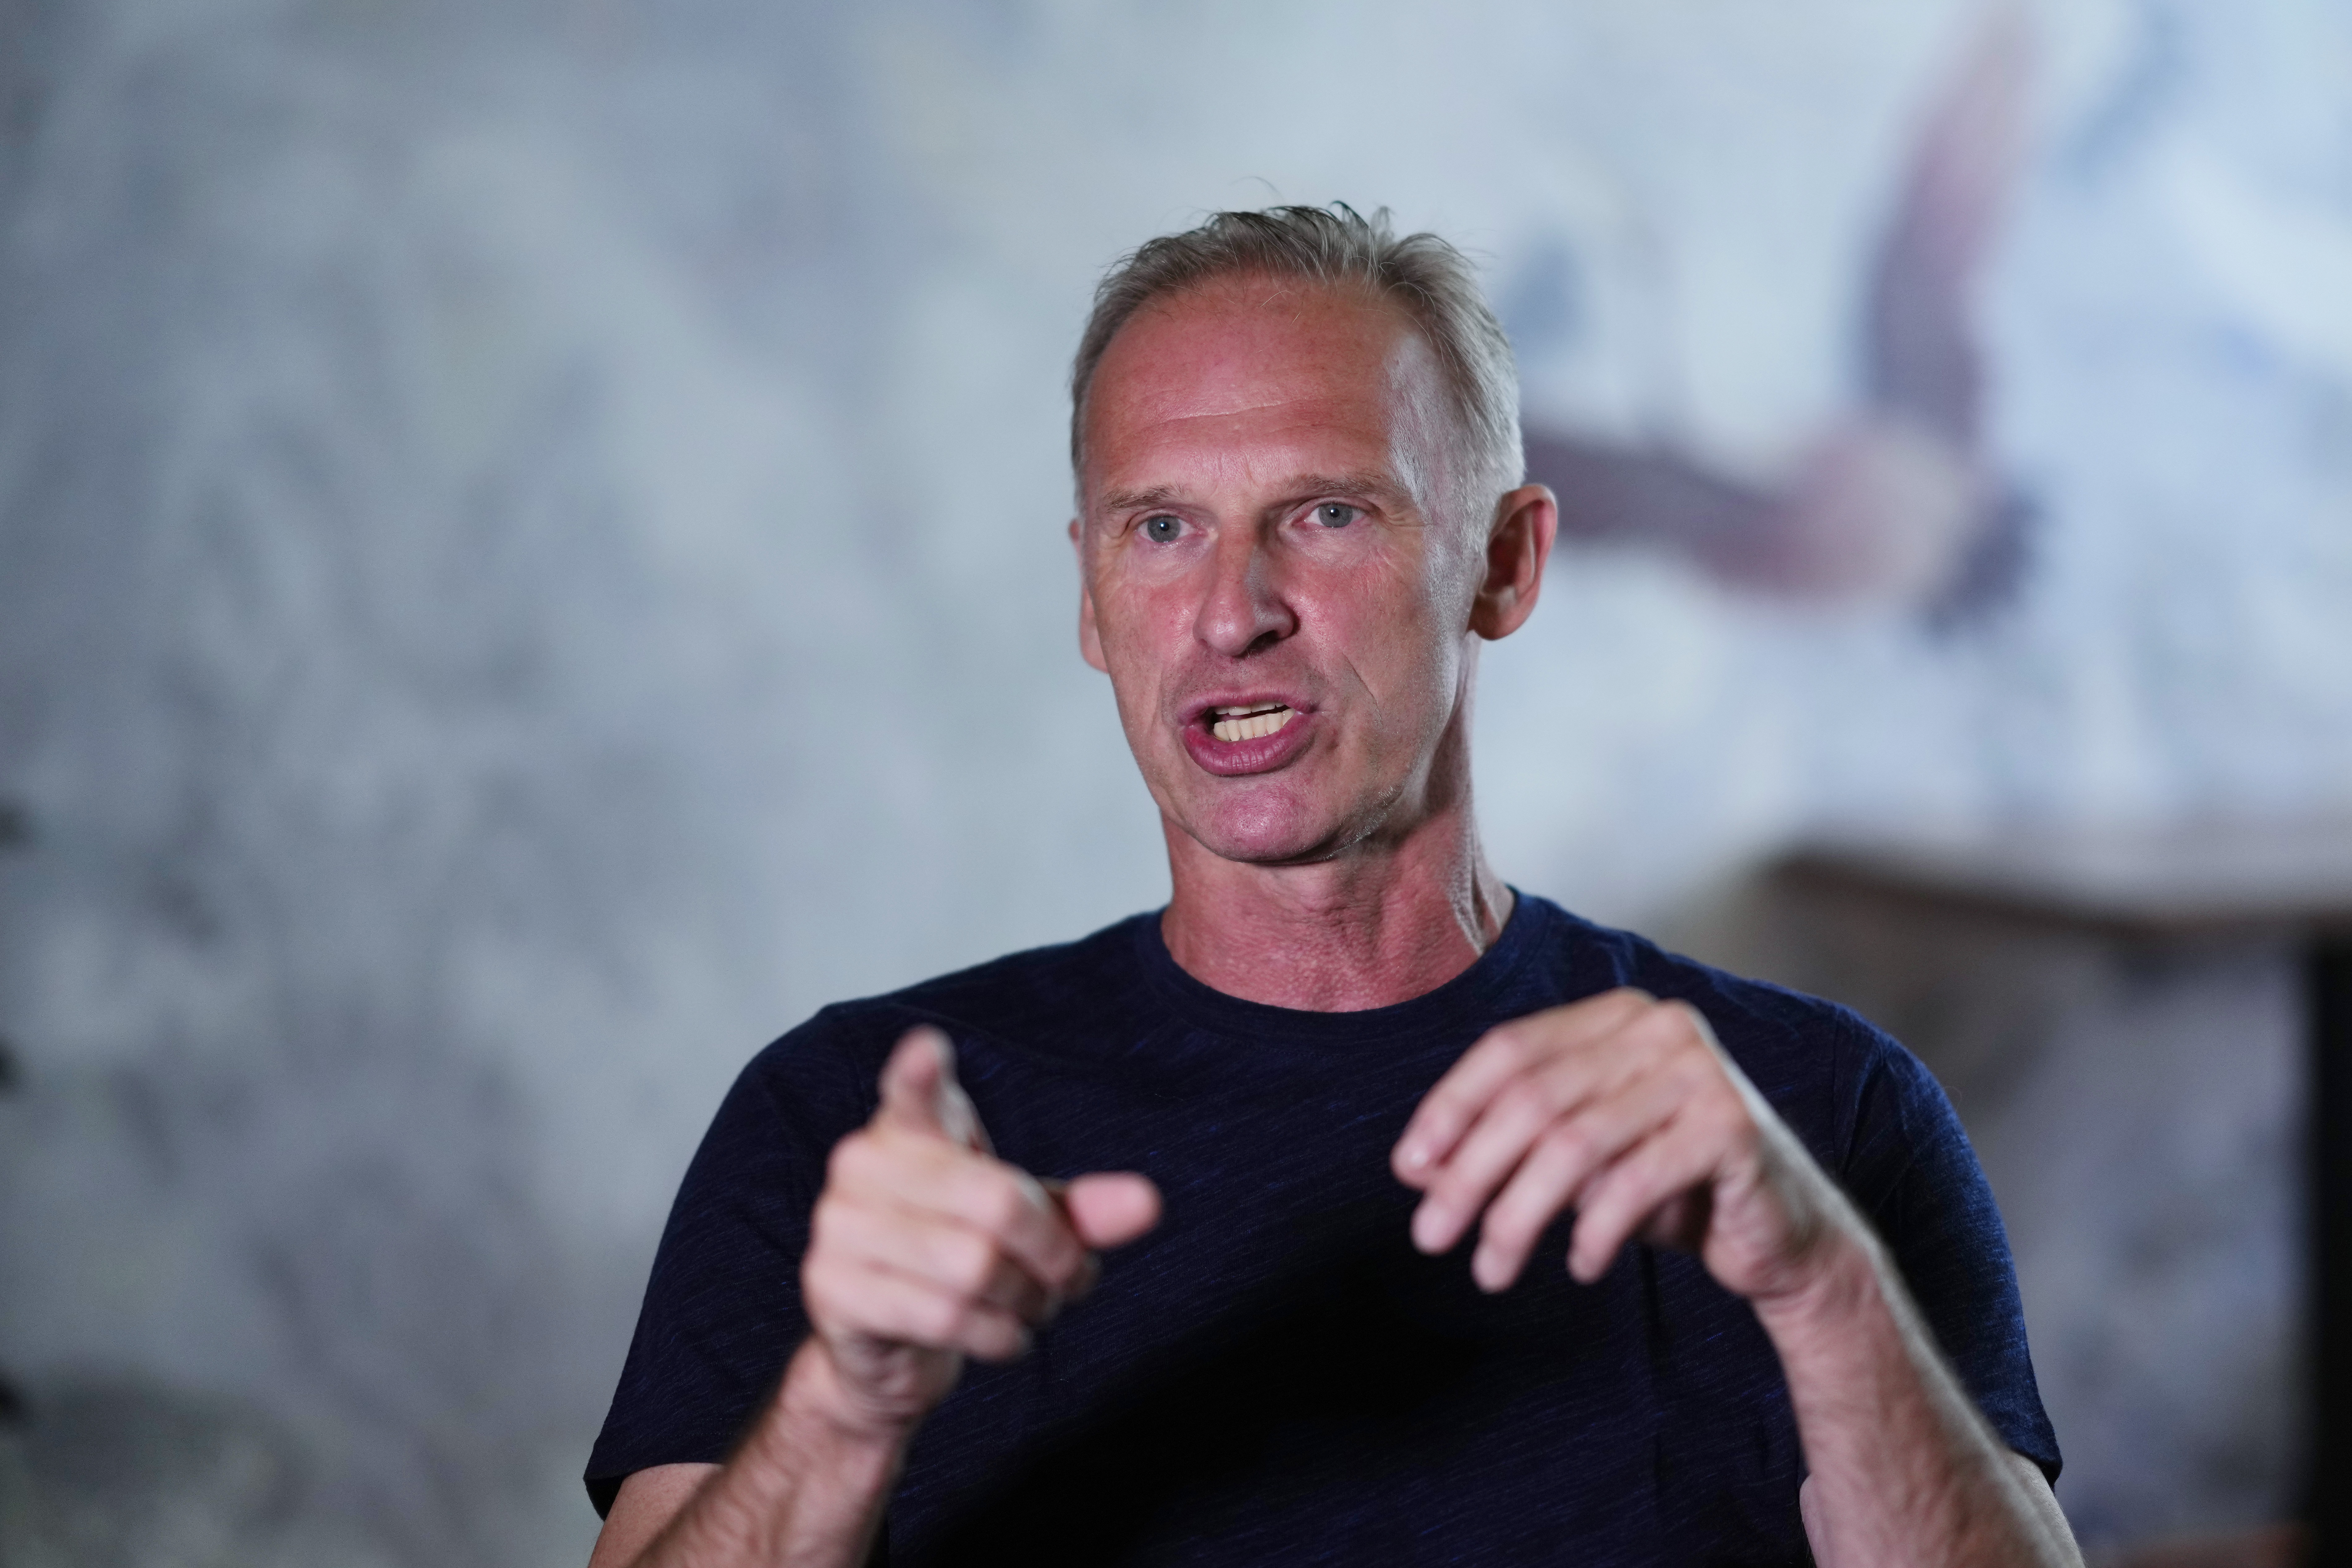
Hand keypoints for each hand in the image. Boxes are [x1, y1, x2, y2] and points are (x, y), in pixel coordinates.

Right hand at [800, 1027, 1160, 1435]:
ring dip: (1028, 1300)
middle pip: (997, 1203)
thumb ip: (1081, 1210)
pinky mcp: (832, 1289)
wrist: (884, 1344)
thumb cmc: (959, 1258)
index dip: (921, 1074)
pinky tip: (1000, 1334)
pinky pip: (946, 1316)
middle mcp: (863, 1165)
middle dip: (1053, 1253)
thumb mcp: (1027, 1224)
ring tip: (1031, 1306)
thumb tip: (1148, 1203)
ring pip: (975, 1267)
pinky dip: (998, 1336)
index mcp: (910, 1128)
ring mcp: (839, 1226)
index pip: (914, 1092)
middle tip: (1068, 1277)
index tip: (929, 1052)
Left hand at [1391, 990, 1855, 1301]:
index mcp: (1614, 1015)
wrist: (1781, 1233)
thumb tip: (1417, 1170)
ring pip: (1573, 1143)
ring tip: (1490, 1271)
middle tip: (1432, 1238)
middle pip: (1531, 1098)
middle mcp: (1658, 1026)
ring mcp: (1701, 1070)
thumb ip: (1506, 1150)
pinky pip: (1634, 1181)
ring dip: (1518, 1216)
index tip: (1408, 1171)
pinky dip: (1593, 1231)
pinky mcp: (1732, 1127)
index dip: (1449, 1108)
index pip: (1508, 1050)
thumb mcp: (1576, 1163)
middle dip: (1470, 1173)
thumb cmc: (1665, 1189)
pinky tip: (1578, 1265)